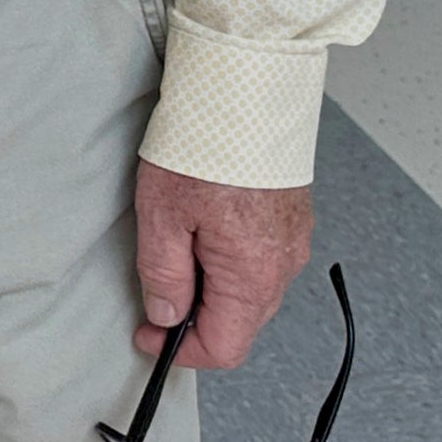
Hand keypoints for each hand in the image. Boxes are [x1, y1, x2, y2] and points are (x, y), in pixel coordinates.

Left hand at [131, 161, 311, 368]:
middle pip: (239, 324)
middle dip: (195, 319)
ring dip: (214, 288)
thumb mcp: (162, 216)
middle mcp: (283, 266)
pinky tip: (205, 227)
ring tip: (179, 246)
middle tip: (156, 292)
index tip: (148, 333)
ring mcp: (293, 241)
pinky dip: (231, 262)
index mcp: (253, 276)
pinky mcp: (292, 218)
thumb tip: (166, 315)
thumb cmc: (204, 146)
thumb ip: (165, 275)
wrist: (246, 90)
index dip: (180, 351)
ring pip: (251, 292)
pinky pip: (262, 261)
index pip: (224, 348)